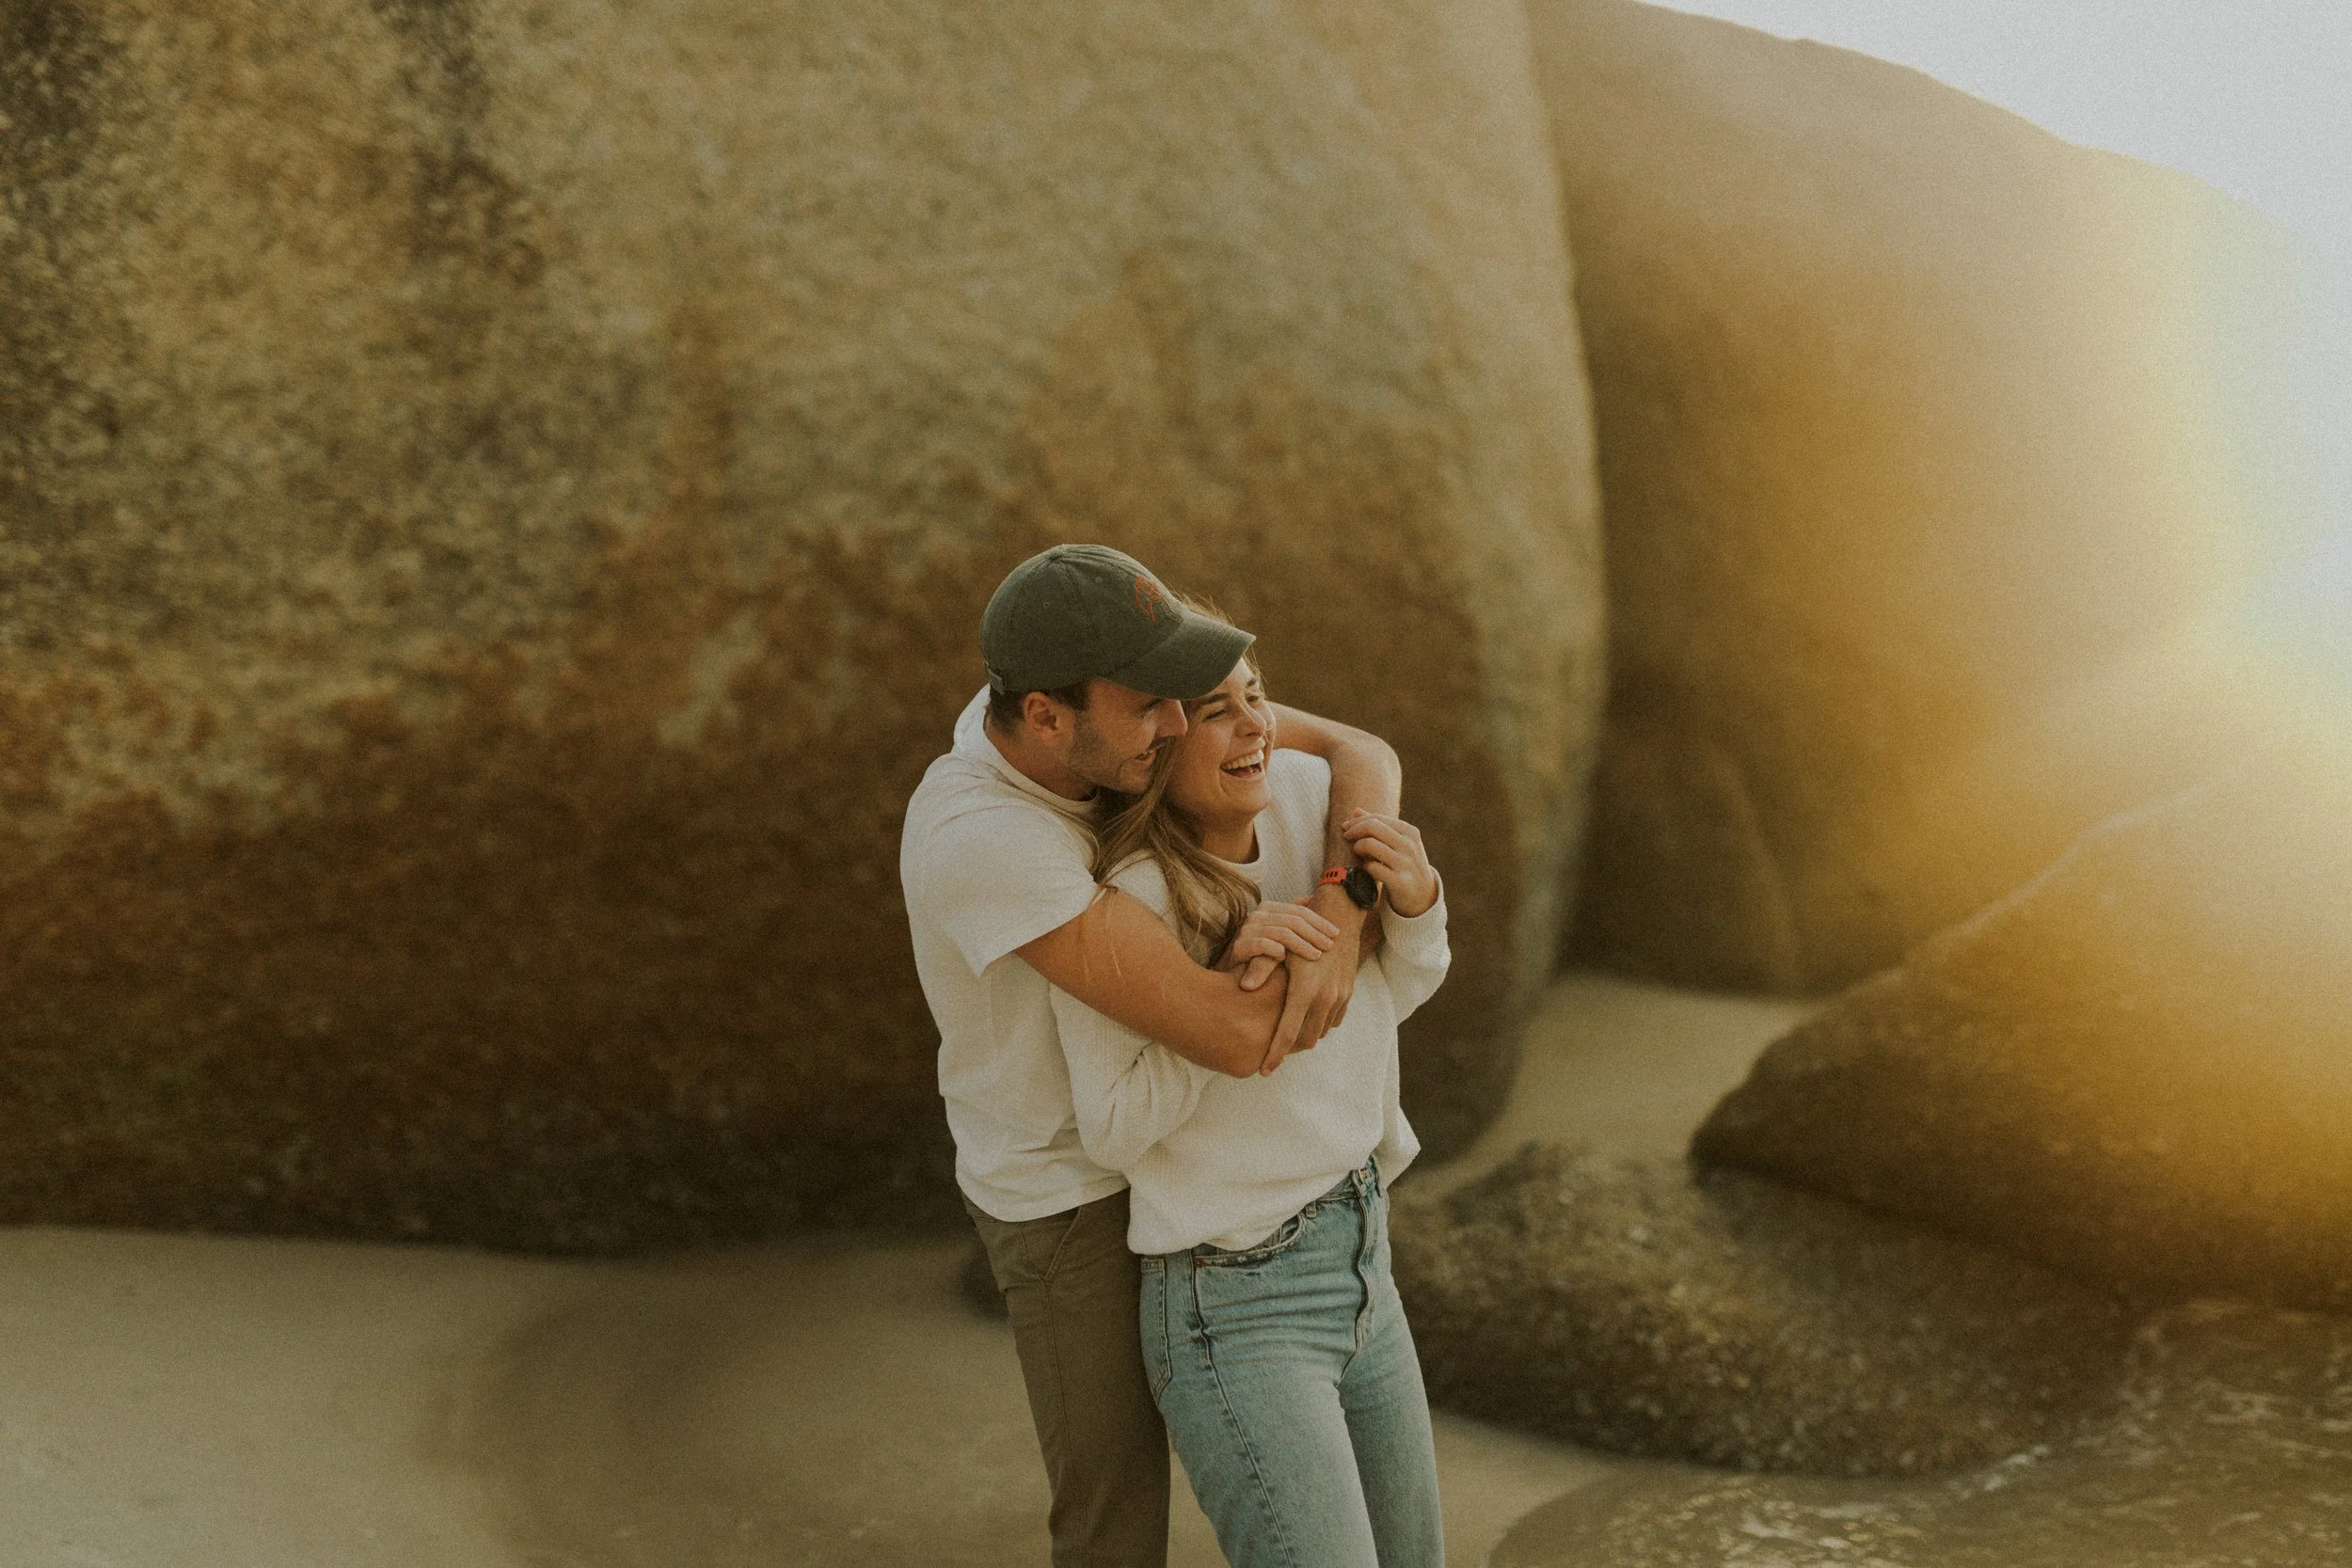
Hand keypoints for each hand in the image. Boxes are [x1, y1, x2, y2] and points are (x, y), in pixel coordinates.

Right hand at [1225, 901, 1339, 986]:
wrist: (1233, 975)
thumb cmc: (1263, 955)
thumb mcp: (1281, 935)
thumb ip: (1295, 920)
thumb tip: (1314, 900)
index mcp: (1269, 908)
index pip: (1299, 910)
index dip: (1320, 921)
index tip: (1336, 934)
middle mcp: (1256, 915)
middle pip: (1293, 920)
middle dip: (1315, 933)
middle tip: (1330, 947)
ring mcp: (1246, 930)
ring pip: (1281, 932)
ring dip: (1302, 944)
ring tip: (1316, 956)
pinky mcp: (1238, 946)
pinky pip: (1261, 944)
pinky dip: (1276, 950)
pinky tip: (1286, 959)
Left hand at [1255, 884, 1365, 1073]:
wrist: (1340, 916)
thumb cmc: (1302, 929)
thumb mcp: (1280, 946)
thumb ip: (1260, 967)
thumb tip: (1243, 988)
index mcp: (1305, 991)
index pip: (1288, 1035)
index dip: (1275, 1056)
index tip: (1264, 1071)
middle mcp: (1325, 998)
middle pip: (1305, 1041)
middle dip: (1289, 1049)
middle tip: (1270, 1050)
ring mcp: (1340, 997)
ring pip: (1321, 1032)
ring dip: (1305, 1035)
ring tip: (1286, 1034)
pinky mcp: (1348, 993)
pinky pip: (1333, 1020)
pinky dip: (1319, 1023)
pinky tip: (1304, 1017)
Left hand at [1340, 810, 1437, 916]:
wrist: (1422, 894)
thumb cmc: (1404, 863)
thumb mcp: (1398, 842)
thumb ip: (1379, 826)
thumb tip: (1356, 810)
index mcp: (1409, 832)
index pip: (1376, 818)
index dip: (1356, 821)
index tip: (1345, 827)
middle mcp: (1409, 845)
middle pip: (1372, 827)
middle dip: (1354, 831)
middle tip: (1346, 837)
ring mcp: (1405, 863)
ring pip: (1370, 845)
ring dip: (1358, 848)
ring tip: (1358, 853)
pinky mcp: (1400, 881)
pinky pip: (1373, 868)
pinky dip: (1365, 867)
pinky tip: (1366, 869)